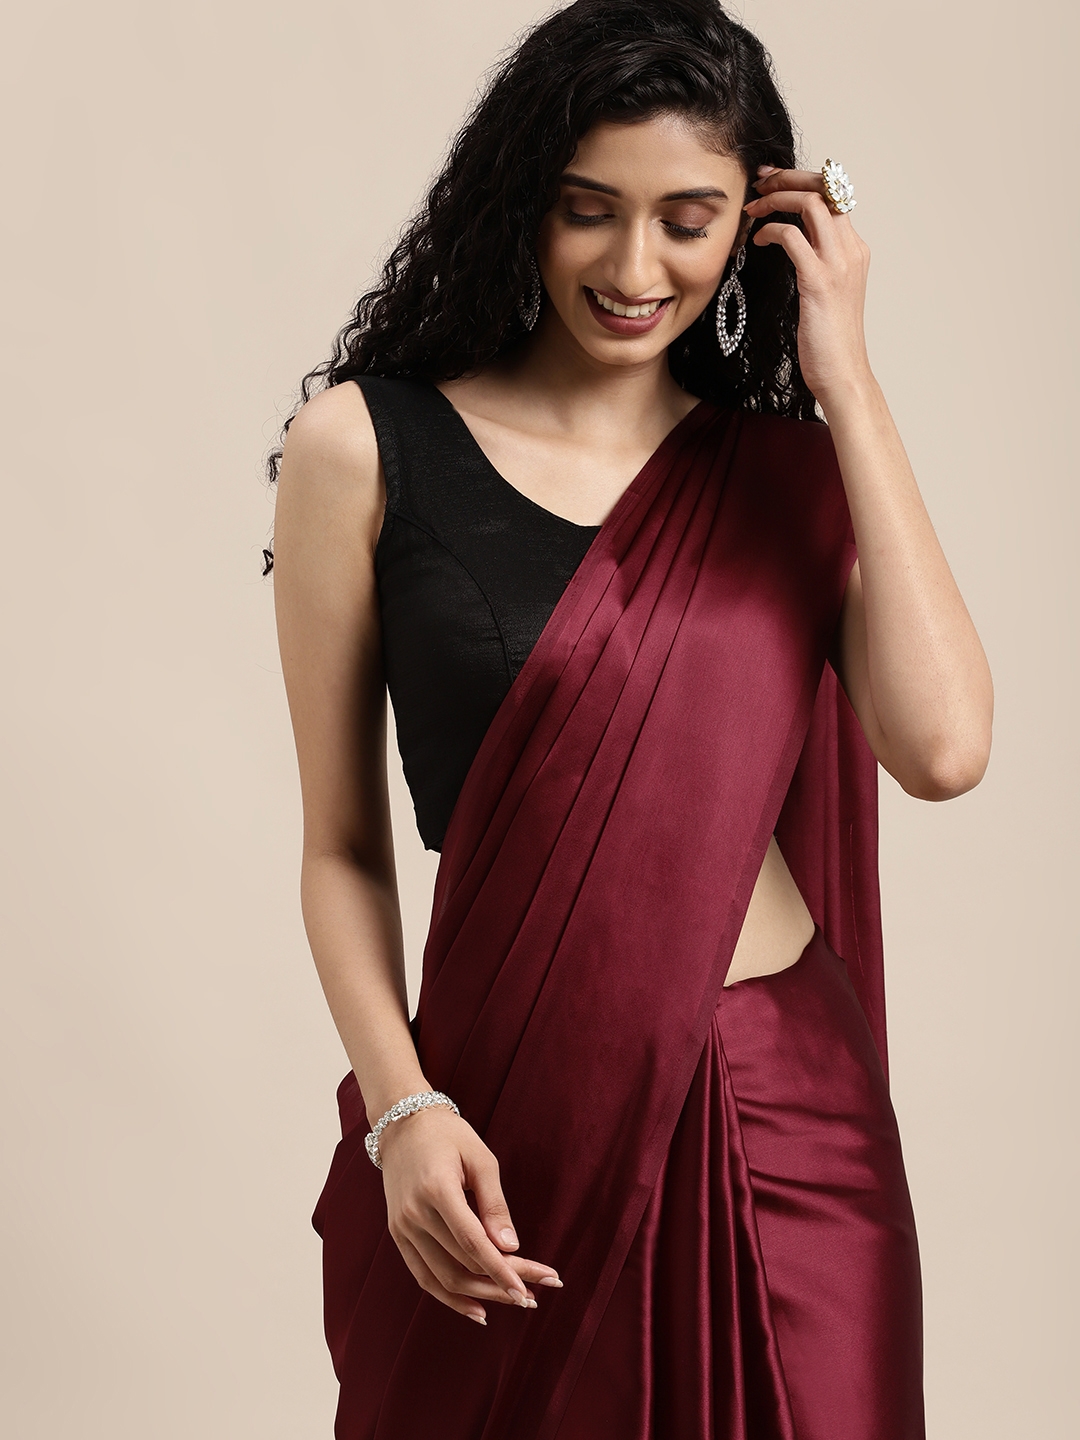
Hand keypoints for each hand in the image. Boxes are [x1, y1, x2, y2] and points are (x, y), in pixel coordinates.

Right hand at [378, 1104, 562, 1325]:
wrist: (402, 1125)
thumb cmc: (449, 1136)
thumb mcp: (481, 1159)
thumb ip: (495, 1204)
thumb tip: (511, 1247)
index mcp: (437, 1190)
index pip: (473, 1243)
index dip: (500, 1270)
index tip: (526, 1289)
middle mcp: (414, 1214)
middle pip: (461, 1263)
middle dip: (499, 1283)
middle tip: (532, 1296)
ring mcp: (402, 1227)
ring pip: (442, 1278)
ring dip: (479, 1296)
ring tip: (511, 1302)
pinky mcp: (398, 1235)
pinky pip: (423, 1275)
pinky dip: (449, 1296)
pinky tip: (476, 1308)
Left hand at [743, 164, 872, 407]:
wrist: (843, 376)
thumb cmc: (829, 342)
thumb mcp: (826, 294)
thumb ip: (816, 264)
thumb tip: (792, 246)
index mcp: (855, 250)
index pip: (833, 195)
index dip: (802, 181)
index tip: (772, 181)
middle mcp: (851, 250)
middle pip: (825, 187)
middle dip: (788, 176)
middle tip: (759, 182)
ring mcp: (838, 264)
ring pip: (811, 203)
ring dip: (777, 197)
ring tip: (753, 208)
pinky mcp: (819, 282)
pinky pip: (793, 237)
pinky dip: (771, 230)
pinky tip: (758, 241)